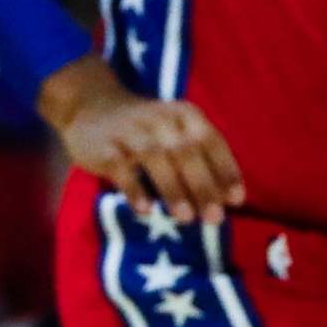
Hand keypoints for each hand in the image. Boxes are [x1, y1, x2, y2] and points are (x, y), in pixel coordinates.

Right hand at [40, 55, 242, 224]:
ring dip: (173, 189)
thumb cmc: (145, 130)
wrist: (90, 108)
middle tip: (214, 218)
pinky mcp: (104, 146)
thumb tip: (228, 199)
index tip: (236, 201)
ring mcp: (129, 130)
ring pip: (155, 158)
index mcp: (184, 114)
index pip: (210, 141)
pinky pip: (120, 167)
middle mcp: (159, 118)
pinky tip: (145, 209)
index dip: (225, 170)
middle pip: (185, 152)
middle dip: (202, 186)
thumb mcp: (175, 133)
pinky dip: (134, 189)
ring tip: (185, 217)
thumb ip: (201, 160)